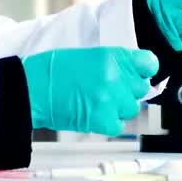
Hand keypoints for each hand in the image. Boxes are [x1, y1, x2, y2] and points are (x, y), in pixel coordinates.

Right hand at [22, 47, 158, 135]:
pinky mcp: (103, 120)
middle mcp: (116, 77)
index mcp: (112, 56)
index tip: (139, 74)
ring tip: (96, 102)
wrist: (31, 88)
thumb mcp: (89, 56)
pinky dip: (108, 122)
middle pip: (140, 89)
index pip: (149, 63)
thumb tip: (133, 75)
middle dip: (127, 91)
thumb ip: (114, 63)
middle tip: (108, 90)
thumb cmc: (54, 70)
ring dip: (118, 107)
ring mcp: (110, 100)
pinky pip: (118, 125)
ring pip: (131, 108)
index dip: (143, 70)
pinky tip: (93, 114)